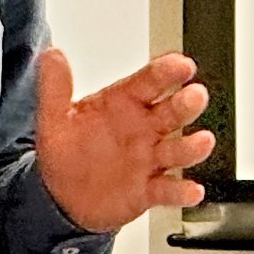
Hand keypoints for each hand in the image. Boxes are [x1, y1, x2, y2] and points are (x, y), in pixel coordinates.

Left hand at [34, 48, 215, 232]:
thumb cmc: (66, 151)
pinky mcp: (149, 190)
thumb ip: (55, 87)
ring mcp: (149, 159)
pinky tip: (190, 190)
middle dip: (186, 104)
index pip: (150, 82)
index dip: (168, 72)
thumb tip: (52, 55)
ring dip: (192, 146)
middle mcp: (144, 129)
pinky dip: (181, 191)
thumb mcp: (54, 118)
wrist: (61, 197)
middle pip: (172, 112)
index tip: (182, 64)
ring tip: (202, 141)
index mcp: (124, 104)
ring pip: (178, 150)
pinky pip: (169, 190)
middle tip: (195, 96)